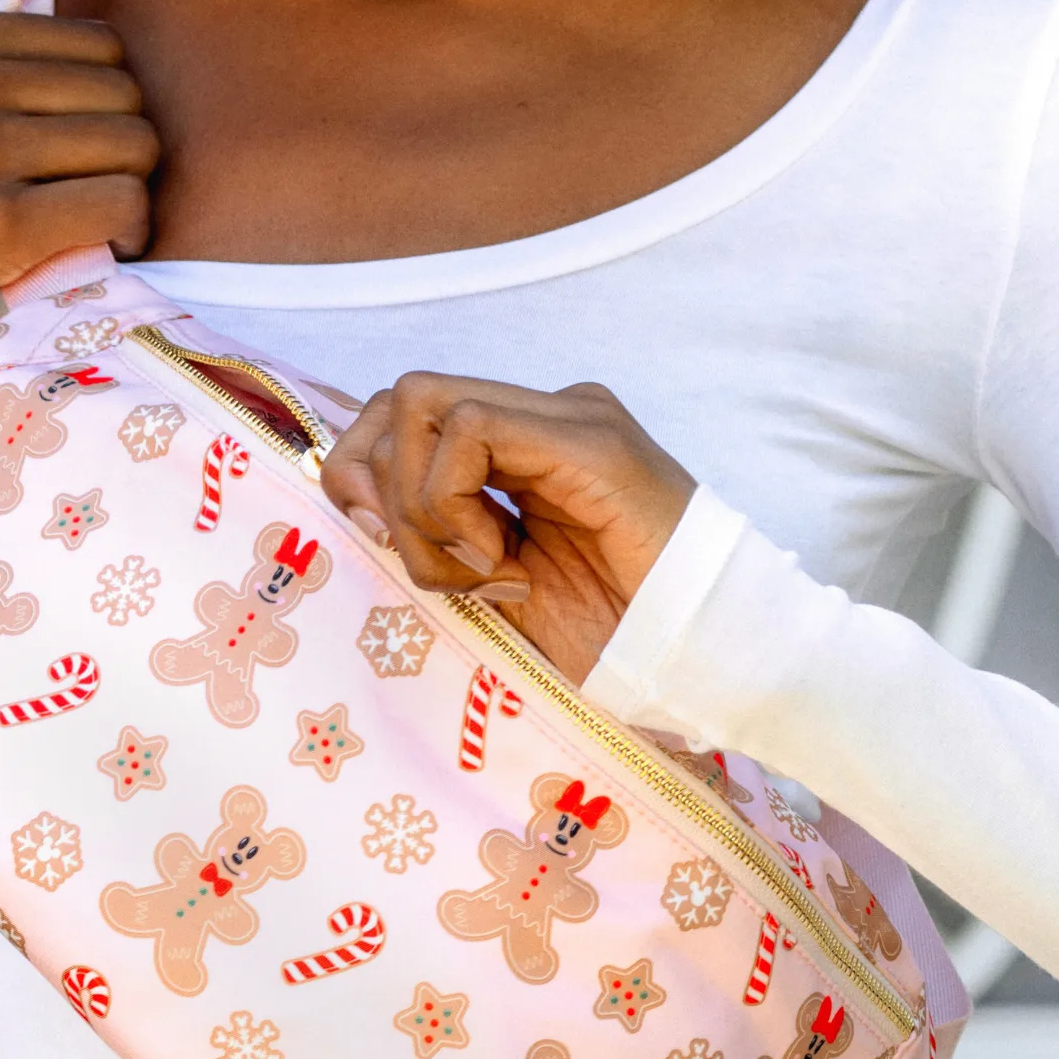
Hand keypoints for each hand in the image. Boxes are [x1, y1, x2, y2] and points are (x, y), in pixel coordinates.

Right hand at [0, 10, 160, 298]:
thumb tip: (84, 59)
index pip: (99, 44)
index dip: (113, 97)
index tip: (96, 137)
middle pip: (123, 93)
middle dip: (129, 142)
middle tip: (106, 183)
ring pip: (132, 144)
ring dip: (134, 186)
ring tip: (106, 214)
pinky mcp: (4, 221)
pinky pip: (121, 203)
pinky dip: (133, 226)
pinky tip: (114, 242)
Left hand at [321, 374, 695, 685]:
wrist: (702, 659)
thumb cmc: (609, 637)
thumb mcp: (491, 585)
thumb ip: (434, 539)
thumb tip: (356, 509)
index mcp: (524, 447)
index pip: (403, 411)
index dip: (360, 468)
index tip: (372, 538)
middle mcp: (544, 417)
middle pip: (400, 400)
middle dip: (384, 492)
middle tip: (441, 570)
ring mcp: (570, 418)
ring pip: (422, 405)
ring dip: (425, 510)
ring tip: (486, 575)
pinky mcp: (589, 440)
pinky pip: (469, 433)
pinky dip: (455, 506)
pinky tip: (503, 565)